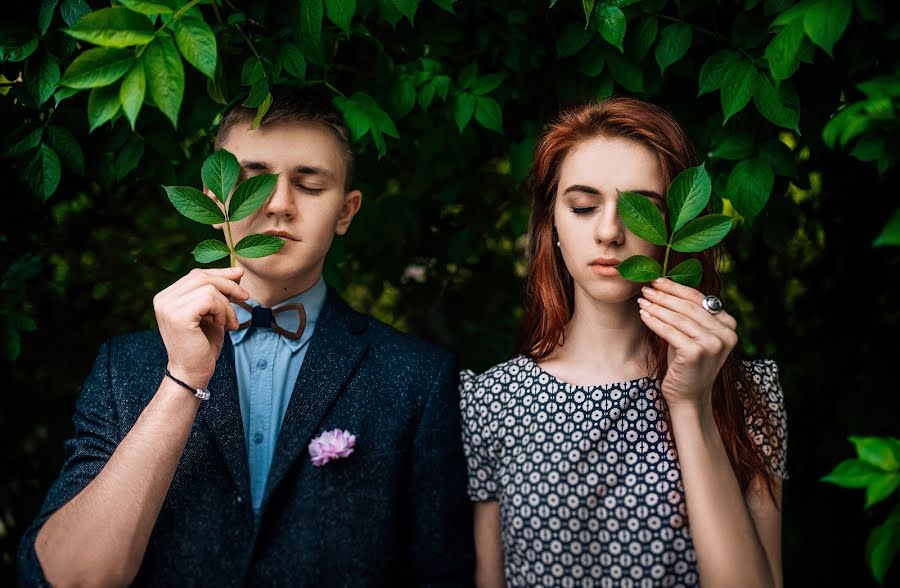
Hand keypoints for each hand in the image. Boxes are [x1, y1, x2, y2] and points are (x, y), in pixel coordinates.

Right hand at [153, 267, 249, 387]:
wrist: (192, 373)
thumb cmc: (203, 346)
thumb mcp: (213, 313)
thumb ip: (220, 292)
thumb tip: (238, 270)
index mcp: (167, 296)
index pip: (196, 274)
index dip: (221, 274)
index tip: (240, 279)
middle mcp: (163, 299)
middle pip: (202, 276)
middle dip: (228, 285)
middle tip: (245, 297)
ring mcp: (168, 306)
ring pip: (209, 287)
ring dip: (227, 305)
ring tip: (230, 323)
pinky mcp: (178, 315)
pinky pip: (210, 299)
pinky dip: (223, 311)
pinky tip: (222, 325)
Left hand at [636, 278, 737, 409]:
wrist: (689, 397)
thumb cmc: (686, 363)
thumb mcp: (692, 335)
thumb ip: (688, 314)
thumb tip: (665, 285)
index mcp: (729, 325)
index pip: (700, 299)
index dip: (677, 288)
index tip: (658, 281)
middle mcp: (726, 333)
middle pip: (689, 307)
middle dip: (664, 296)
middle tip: (646, 288)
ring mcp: (713, 344)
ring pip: (678, 318)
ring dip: (657, 307)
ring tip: (642, 300)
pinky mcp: (696, 353)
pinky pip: (670, 332)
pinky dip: (654, 322)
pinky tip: (643, 315)